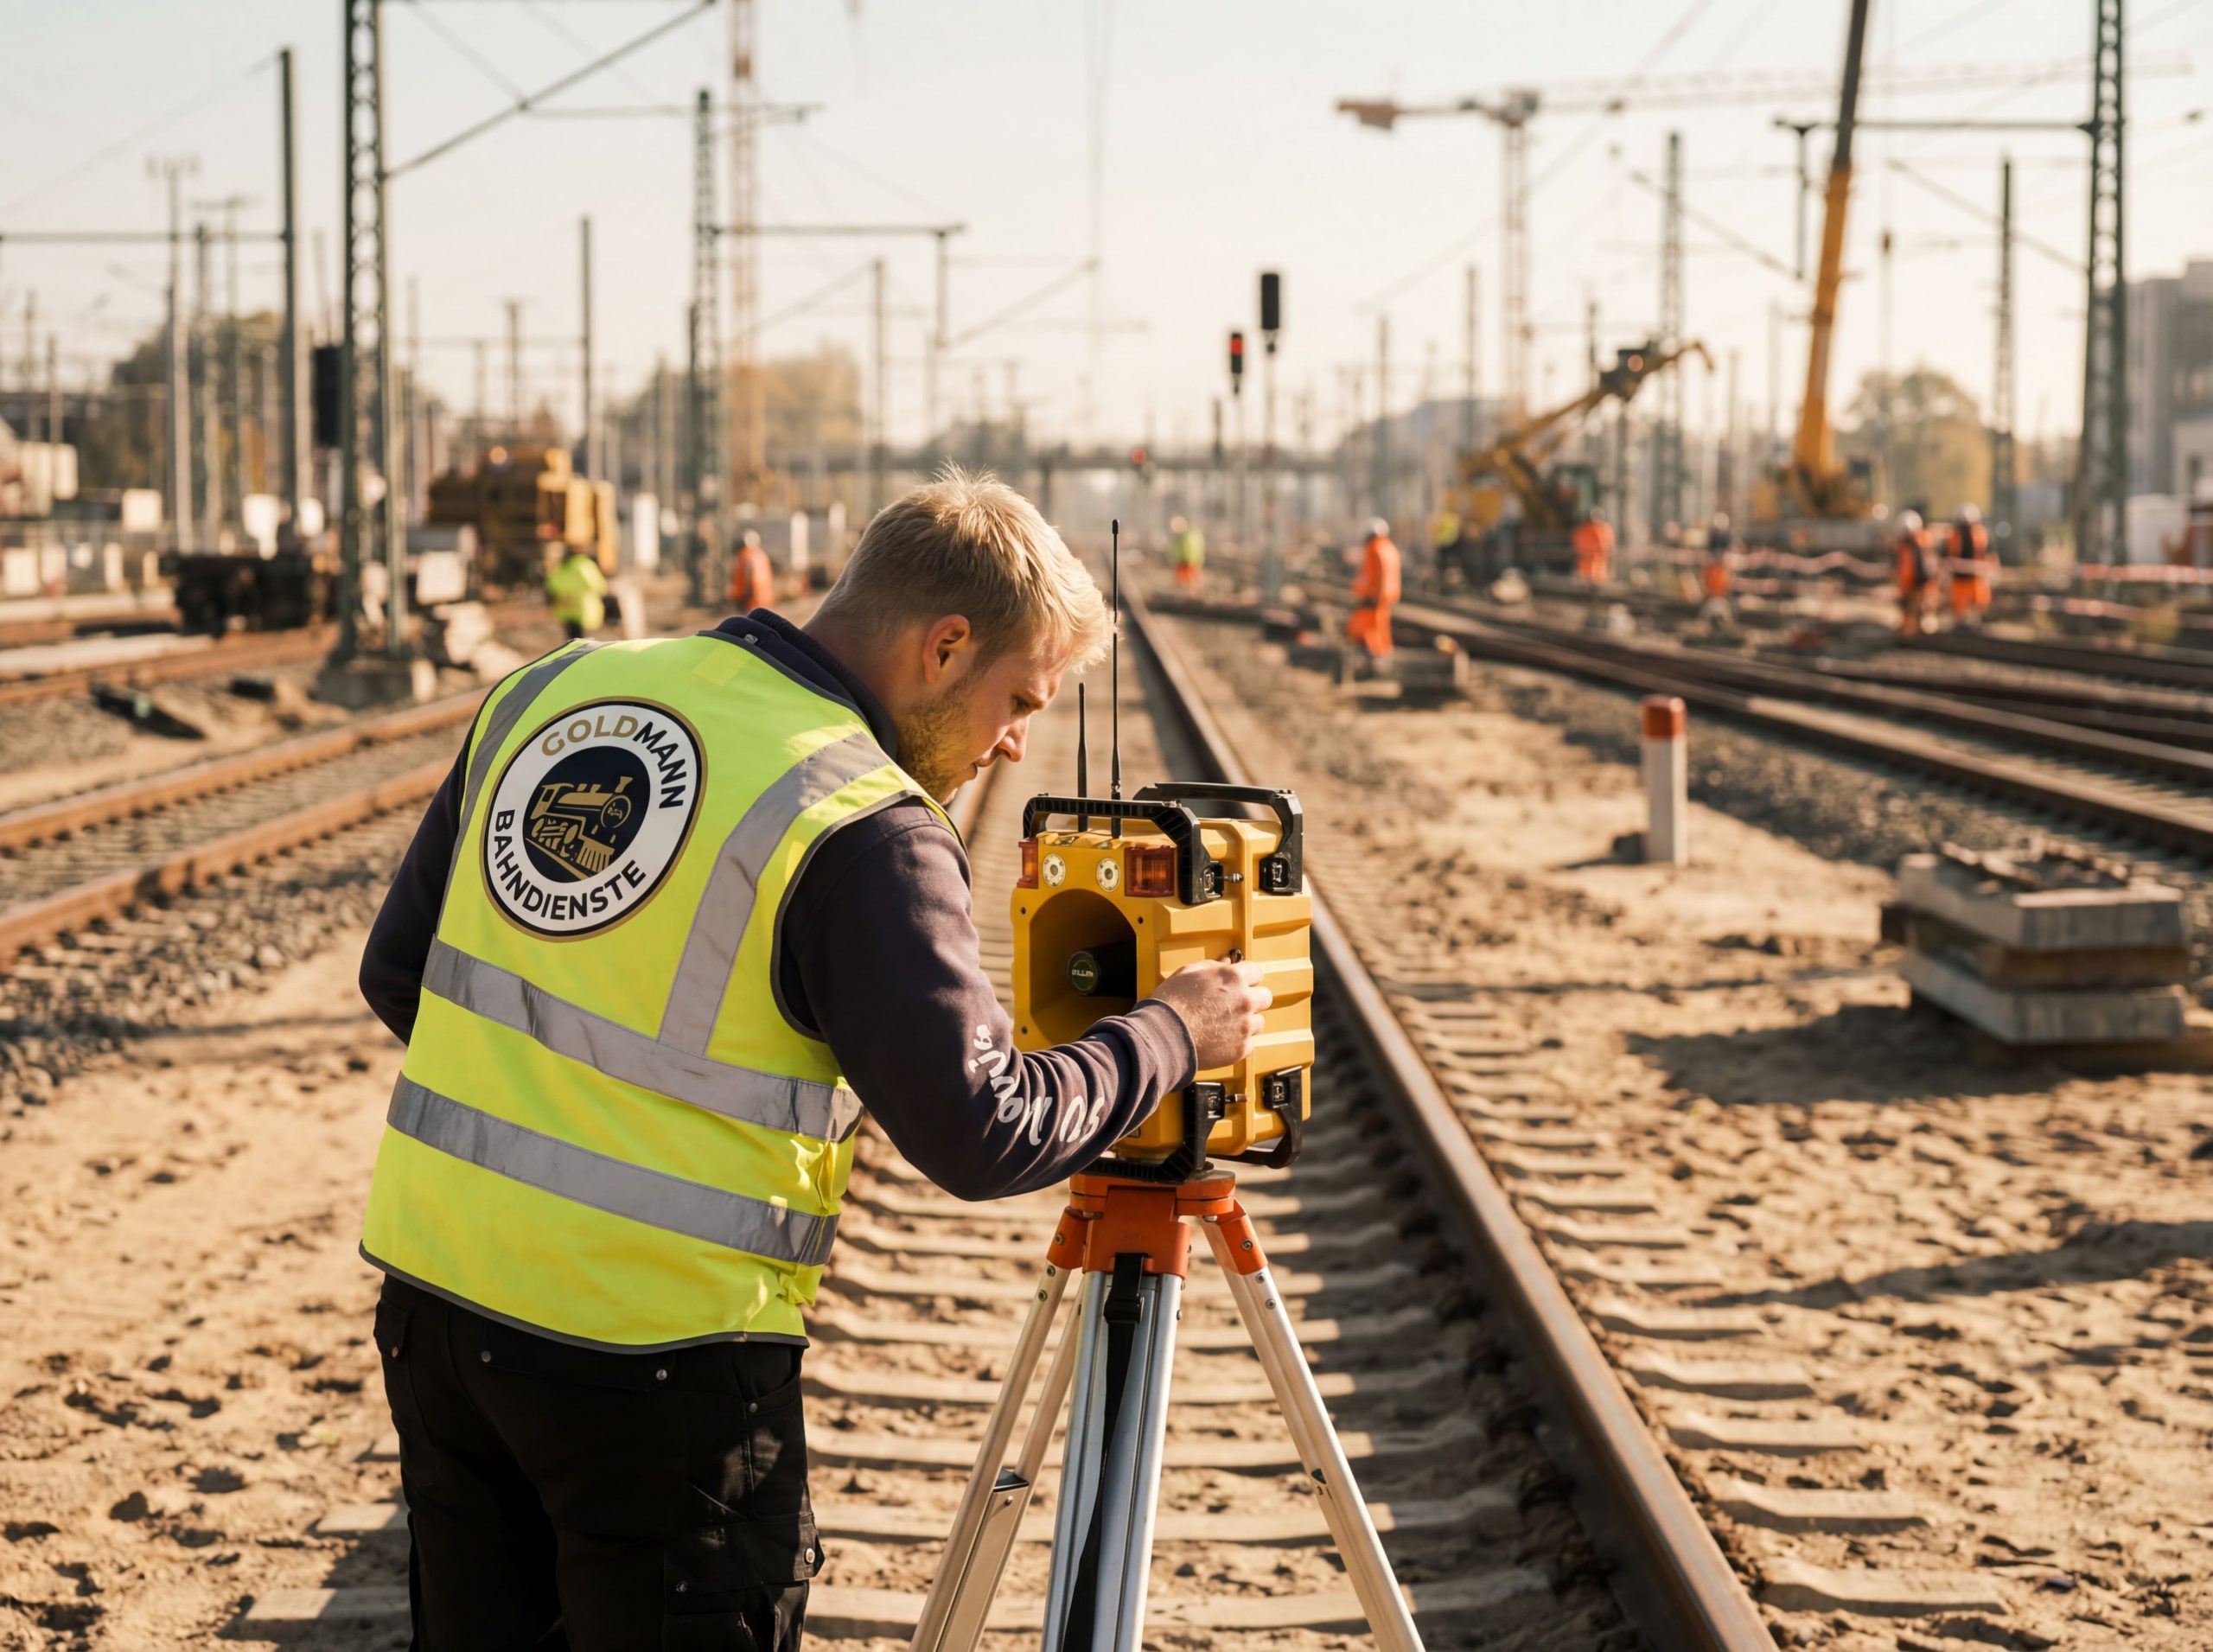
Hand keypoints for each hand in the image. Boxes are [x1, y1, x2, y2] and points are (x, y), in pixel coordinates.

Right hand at [1150, 959, 1272, 1071]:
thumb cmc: (1171, 1003)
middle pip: (1265, 997)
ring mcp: (1245, 1026)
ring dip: (1246, 1023)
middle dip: (1252, 999)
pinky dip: (1238, 1043)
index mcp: (1233, 977)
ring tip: (1223, 1025)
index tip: (1241, 983)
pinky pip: (1249, 1044)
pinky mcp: (1241, 1048)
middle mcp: (1245, 1000)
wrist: (1163, 1036)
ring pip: (1259, 1022)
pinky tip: (1220, 1040)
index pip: (1257, 972)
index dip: (1248, 977)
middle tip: (1234, 1005)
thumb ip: (1212, 966)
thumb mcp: (1188, 973)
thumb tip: (1226, 962)